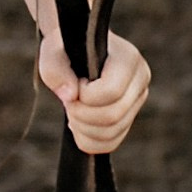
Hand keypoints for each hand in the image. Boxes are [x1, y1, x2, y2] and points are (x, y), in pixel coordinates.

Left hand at [39, 27, 150, 156]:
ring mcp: (136, 101)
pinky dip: (89, 141)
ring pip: (112, 133)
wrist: (73, 52)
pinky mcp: (128, 118)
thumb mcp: (52, 49)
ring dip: (82, 129)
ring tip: (72, 111)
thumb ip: (55, 68)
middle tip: (68, 103)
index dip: (85, 96)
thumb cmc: (64, 48)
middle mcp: (140, 80)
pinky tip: (78, 124)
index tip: (73, 85)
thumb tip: (71, 96)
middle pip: (113, 116)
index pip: (111, 91)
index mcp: (128, 58)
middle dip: (81, 115)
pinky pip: (110, 143)